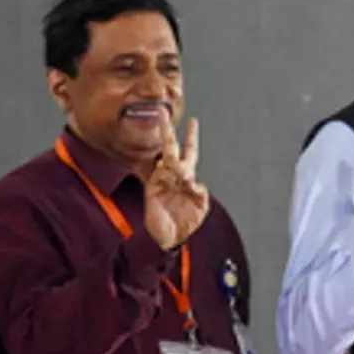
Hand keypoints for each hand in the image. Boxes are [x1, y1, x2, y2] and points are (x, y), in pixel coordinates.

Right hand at [144, 110, 209, 250]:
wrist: (169, 238)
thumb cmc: (185, 222)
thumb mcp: (201, 208)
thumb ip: (201, 195)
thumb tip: (197, 184)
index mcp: (187, 177)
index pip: (189, 152)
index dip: (191, 138)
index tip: (193, 121)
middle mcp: (173, 175)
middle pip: (171, 148)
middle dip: (168, 132)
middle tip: (164, 115)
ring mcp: (161, 180)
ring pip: (163, 160)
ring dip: (168, 155)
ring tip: (176, 158)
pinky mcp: (152, 188)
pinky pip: (156, 175)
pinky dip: (163, 173)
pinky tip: (170, 174)